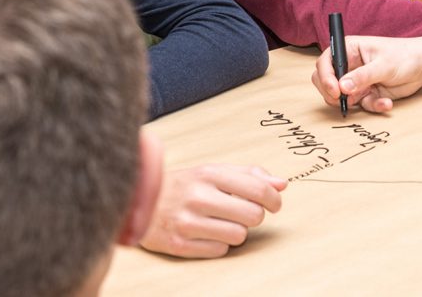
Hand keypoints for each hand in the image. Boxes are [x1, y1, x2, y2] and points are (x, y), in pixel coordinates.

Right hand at [139, 165, 286, 258]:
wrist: (138, 202)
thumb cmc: (184, 186)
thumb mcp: (214, 171)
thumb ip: (250, 175)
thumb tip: (282, 184)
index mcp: (209, 174)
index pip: (258, 190)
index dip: (274, 200)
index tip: (274, 204)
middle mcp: (198, 197)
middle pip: (253, 215)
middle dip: (254, 215)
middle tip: (243, 212)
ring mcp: (187, 222)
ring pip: (239, 236)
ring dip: (237, 231)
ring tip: (222, 222)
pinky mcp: (178, 244)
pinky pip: (220, 250)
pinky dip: (219, 243)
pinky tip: (206, 233)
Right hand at [311, 32, 421, 112]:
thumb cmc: (405, 56)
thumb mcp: (383, 65)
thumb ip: (362, 77)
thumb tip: (342, 87)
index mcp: (349, 49)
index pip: (326, 62)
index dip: (325, 77)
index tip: (335, 91)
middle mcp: (349, 65)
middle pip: (326, 81)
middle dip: (333, 93)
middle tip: (345, 100)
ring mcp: (357, 80)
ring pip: (342, 97)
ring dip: (356, 102)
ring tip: (375, 98)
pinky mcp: (367, 93)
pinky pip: (362, 105)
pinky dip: (373, 105)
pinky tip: (386, 102)